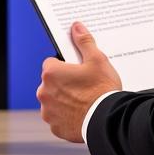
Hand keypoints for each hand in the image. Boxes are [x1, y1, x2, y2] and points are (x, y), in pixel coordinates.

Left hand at [37, 22, 121, 142]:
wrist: (109, 121)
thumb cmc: (102, 90)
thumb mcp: (97, 60)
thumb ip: (84, 42)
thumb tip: (76, 27)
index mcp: (51, 73)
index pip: (52, 63)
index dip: (65, 66)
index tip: (77, 71)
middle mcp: (44, 92)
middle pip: (52, 83)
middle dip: (63, 83)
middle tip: (83, 86)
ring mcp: (48, 111)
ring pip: (54, 101)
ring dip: (63, 100)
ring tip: (83, 101)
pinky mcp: (55, 127)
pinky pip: (58, 118)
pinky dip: (66, 117)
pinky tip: (81, 114)